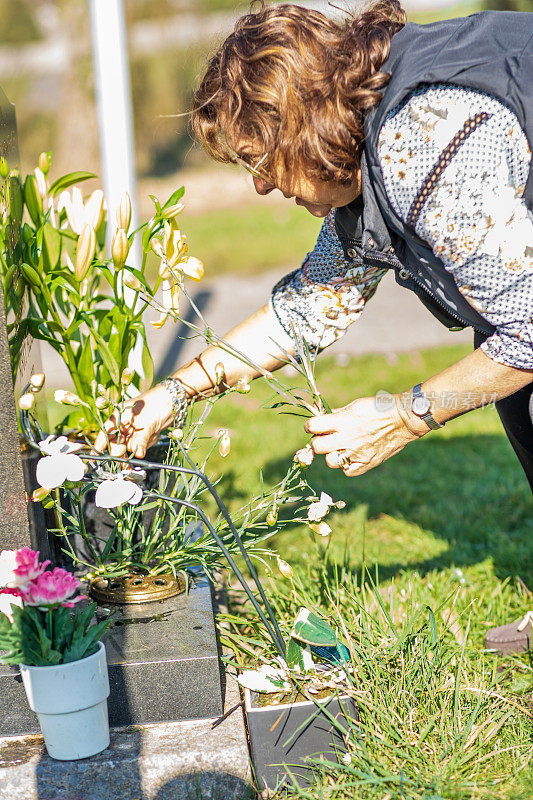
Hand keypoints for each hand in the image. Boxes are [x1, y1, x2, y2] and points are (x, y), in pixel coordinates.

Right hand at [94, 384, 174, 457]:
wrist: (171, 402)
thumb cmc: (156, 405)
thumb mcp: (147, 422)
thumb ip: (141, 439)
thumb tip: (137, 454)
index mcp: (118, 417)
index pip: (105, 433)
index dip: (99, 445)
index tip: (95, 456)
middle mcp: (123, 425)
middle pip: (115, 444)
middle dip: (120, 452)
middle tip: (124, 456)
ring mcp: (131, 432)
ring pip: (127, 448)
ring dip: (135, 450)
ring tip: (144, 443)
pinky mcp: (140, 437)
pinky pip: (138, 448)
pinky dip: (142, 448)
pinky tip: (150, 440)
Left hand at [304, 395, 427, 476]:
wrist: (404, 419)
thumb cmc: (378, 408)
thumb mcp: (355, 405)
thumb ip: (336, 413)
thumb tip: (319, 416)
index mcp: (344, 420)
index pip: (313, 426)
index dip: (310, 426)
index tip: (313, 426)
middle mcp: (348, 438)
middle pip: (318, 447)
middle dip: (318, 442)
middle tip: (325, 439)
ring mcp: (358, 453)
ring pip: (330, 462)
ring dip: (332, 454)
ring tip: (341, 448)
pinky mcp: (367, 463)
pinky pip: (347, 471)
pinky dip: (347, 465)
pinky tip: (352, 456)